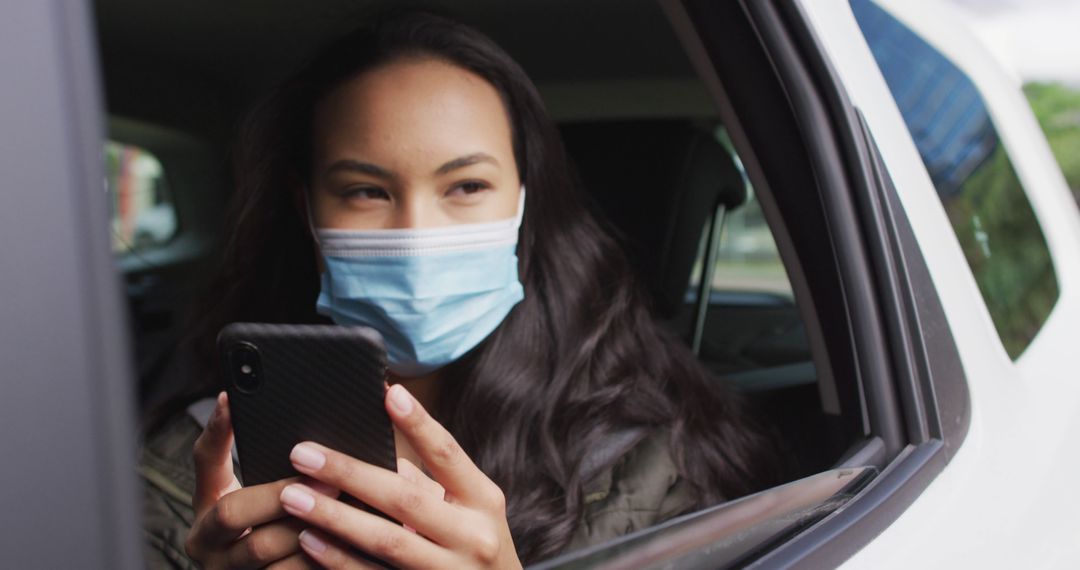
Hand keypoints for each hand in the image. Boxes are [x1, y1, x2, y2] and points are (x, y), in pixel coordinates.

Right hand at [185, 393, 335, 568]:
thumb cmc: (272, 527)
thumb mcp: (257, 494)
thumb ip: (267, 463)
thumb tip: (274, 406)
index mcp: (207, 508)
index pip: (204, 462)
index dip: (217, 432)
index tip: (232, 400)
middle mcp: (207, 544)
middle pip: (234, 511)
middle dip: (280, 492)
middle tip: (329, 481)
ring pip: (263, 548)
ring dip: (308, 528)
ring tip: (349, 510)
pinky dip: (319, 560)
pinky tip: (348, 544)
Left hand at [279, 384, 521, 568]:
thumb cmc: (477, 548)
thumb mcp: (472, 511)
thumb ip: (431, 483)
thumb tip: (379, 450)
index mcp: (483, 501)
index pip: (448, 454)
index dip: (419, 424)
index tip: (390, 393)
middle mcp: (471, 537)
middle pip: (405, 498)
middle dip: (350, 473)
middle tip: (304, 454)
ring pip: (386, 541)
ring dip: (335, 517)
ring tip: (295, 495)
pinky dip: (339, 560)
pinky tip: (310, 541)